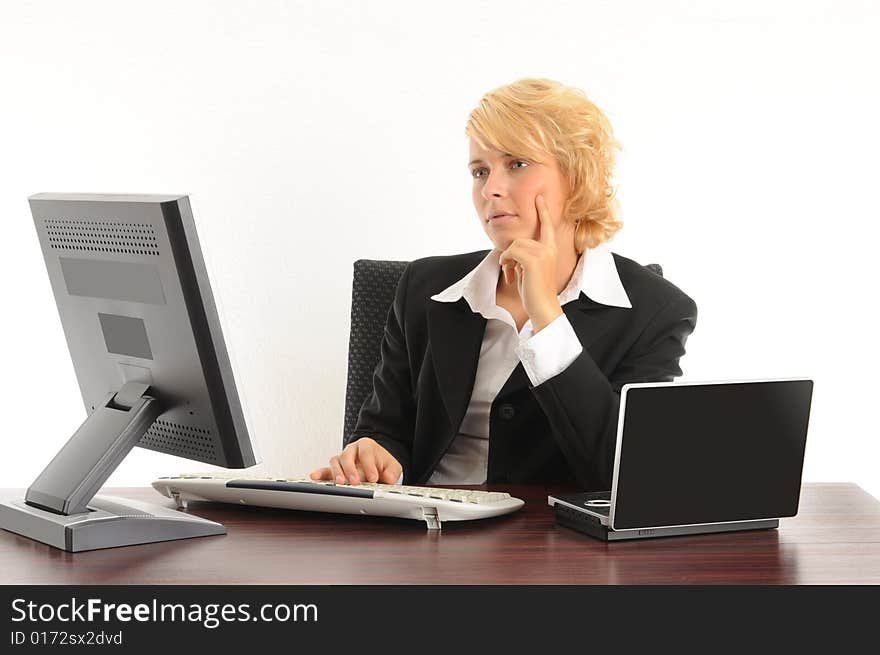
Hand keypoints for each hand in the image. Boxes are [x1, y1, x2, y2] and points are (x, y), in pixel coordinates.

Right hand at [309, 437, 402, 484]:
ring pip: (336, 461)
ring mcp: (342, 459)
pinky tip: (315, 477)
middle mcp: (352, 450)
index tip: (373, 477)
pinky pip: (326, 470)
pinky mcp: (336, 469)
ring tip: (340, 483)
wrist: (377, 465)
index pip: (365, 452)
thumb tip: (389, 478)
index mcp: (366, 445)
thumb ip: (392, 471)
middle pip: (347, 455)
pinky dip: (320, 473)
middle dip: (351, 469)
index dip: (369, 465)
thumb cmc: (382, 464)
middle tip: (355, 481)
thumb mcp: (392, 466)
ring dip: (337, 472)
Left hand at [498, 194, 563, 331]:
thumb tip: (512, 250)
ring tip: (511, 274)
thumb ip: (526, 256)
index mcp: (551, 249)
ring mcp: (542, 253)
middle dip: (510, 254)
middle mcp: (549, 248)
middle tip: (510, 271)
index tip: (539, 197)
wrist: (543, 306)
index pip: (547, 226)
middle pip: (520, 239)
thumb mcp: (531, 269)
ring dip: (507, 260)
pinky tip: (510, 275)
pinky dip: (506, 262)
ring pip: (515, 245)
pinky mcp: (533, 260)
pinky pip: (511, 252)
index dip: (543, 211)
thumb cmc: (535, 291)